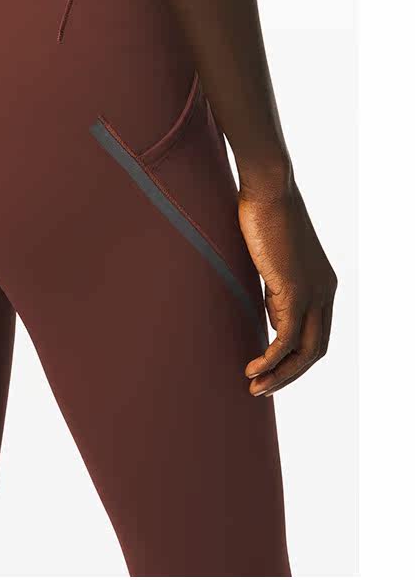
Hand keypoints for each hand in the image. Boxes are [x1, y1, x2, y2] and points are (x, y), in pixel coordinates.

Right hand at [238, 180, 336, 396]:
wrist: (269, 190)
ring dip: (280, 375)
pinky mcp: (296, 291)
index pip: (315, 335)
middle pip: (316, 350)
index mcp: (322, 285)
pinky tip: (254, 369)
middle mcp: (326, 292)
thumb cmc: (263, 216)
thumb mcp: (272, 260)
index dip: (294, 359)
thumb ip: (275, 287)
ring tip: (255, 386)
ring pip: (306, 350)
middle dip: (289, 375)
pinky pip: (287, 339)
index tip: (268, 371)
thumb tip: (268, 311)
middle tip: (261, 389)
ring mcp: (314, 293)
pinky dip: (272, 360)